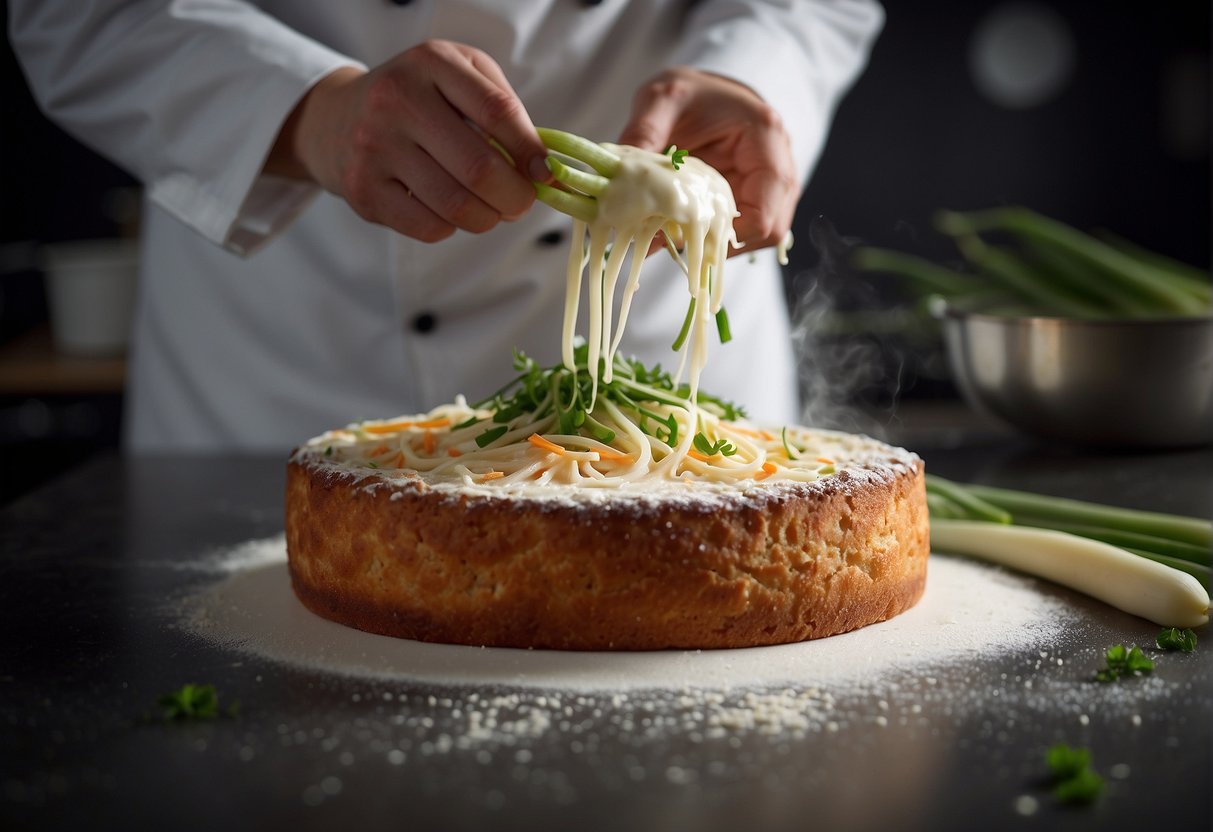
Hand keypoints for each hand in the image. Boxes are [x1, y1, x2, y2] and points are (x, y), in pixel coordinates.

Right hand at [268, 40, 550, 241]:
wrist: (336, 119)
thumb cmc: (416, 99)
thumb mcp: (459, 75)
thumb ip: (504, 107)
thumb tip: (542, 166)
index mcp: (432, 63)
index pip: (498, 112)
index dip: (531, 151)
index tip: (545, 173)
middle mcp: (398, 100)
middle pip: (480, 169)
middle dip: (515, 196)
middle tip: (521, 202)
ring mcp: (375, 146)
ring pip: (456, 206)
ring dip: (488, 218)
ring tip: (491, 210)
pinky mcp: (364, 189)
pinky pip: (429, 228)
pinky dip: (452, 227)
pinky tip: (449, 211)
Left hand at [618, 67, 798, 254]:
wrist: (701, 92)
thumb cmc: (689, 91)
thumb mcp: (660, 100)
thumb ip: (643, 134)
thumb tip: (620, 185)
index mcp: (766, 136)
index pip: (766, 209)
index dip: (729, 235)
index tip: (683, 236)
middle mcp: (780, 164)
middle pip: (769, 230)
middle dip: (720, 244)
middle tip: (672, 241)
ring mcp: (771, 186)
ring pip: (758, 237)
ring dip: (715, 245)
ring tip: (671, 234)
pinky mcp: (755, 199)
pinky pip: (743, 232)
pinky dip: (712, 239)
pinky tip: (681, 230)